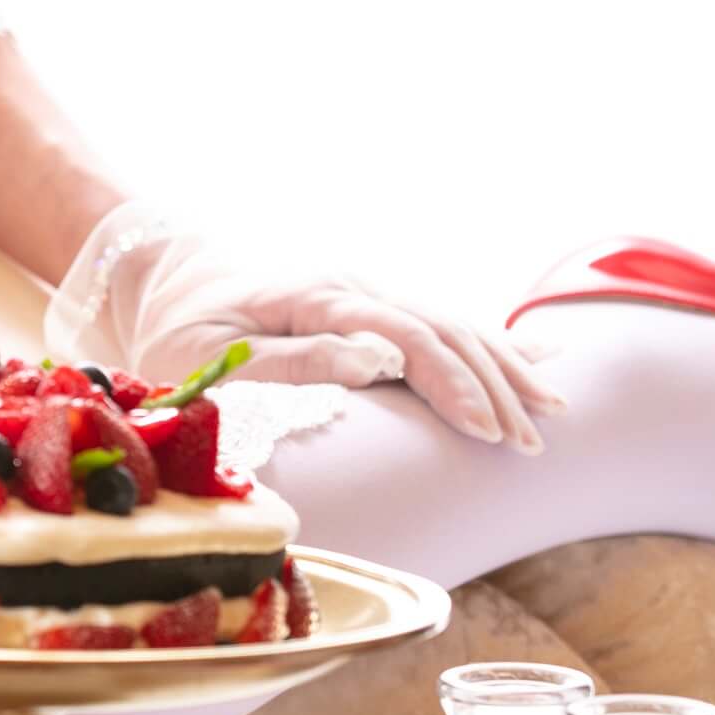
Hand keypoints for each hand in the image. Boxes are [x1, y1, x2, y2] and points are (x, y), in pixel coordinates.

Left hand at [44, 199, 564, 449]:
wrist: (166, 273)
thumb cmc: (178, 326)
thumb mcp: (212, 353)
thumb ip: (293, 360)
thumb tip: (376, 363)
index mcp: (314, 294)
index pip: (403, 335)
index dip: (450, 383)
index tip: (485, 431)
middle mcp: (350, 286)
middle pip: (441, 328)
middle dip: (493, 384)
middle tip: (531, 442)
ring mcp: (363, 291)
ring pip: (450, 323)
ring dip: (502, 367)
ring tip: (549, 411)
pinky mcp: (367, 305)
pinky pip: (437, 322)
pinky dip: (487, 344)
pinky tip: (536, 359)